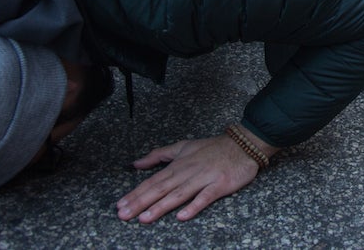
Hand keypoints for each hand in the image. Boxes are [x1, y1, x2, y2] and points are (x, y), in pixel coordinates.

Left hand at [117, 130, 275, 223]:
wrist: (243, 145)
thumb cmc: (212, 148)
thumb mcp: (183, 147)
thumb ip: (159, 155)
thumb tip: (137, 163)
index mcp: (178, 164)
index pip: (153, 181)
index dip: (136, 193)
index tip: (120, 204)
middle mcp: (188, 172)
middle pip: (161, 189)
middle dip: (141, 202)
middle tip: (124, 214)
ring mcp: (204, 179)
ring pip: (179, 194)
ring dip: (161, 206)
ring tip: (145, 218)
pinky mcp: (219, 185)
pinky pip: (205, 197)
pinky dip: (194, 206)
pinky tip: (182, 217)